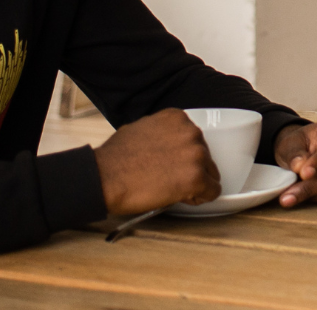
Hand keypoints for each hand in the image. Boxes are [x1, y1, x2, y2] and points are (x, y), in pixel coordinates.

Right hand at [94, 108, 220, 214]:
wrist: (105, 177)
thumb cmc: (116, 157)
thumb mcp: (141, 129)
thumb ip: (162, 132)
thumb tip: (166, 144)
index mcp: (177, 118)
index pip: (194, 139)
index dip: (183, 156)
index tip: (171, 165)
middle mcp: (191, 132)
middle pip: (204, 156)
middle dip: (191, 169)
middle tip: (169, 180)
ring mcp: (195, 154)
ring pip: (210, 174)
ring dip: (195, 184)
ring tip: (171, 189)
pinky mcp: (196, 177)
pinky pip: (212, 191)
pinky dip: (200, 198)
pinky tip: (181, 198)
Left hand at [272, 121, 316, 206]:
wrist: (307, 152)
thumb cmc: (300, 146)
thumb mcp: (290, 144)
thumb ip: (294, 154)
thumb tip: (299, 166)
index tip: (303, 174)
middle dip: (313, 186)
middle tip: (289, 195)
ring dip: (316, 196)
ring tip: (294, 197)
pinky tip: (310, 198)